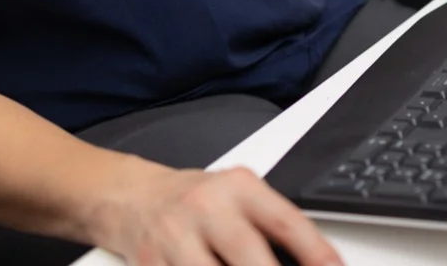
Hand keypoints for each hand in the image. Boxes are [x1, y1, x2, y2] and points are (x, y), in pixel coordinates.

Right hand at [93, 164, 339, 265]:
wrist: (131, 198)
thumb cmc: (195, 201)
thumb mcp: (238, 198)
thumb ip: (273, 227)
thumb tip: (314, 263)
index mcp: (239, 188)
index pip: (287, 223)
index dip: (316, 252)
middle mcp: (207, 209)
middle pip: (249, 256)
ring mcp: (176, 238)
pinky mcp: (152, 263)